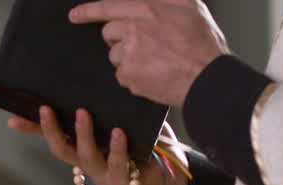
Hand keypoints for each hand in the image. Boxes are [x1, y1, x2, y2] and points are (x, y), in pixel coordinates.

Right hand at [8, 107, 188, 184]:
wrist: (170, 170)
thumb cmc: (143, 141)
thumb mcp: (121, 120)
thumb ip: (105, 109)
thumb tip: (89, 80)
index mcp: (83, 148)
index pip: (52, 138)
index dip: (32, 130)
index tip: (12, 119)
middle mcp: (88, 163)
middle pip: (62, 150)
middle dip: (52, 130)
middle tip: (46, 109)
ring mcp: (103, 174)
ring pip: (86, 156)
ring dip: (83, 135)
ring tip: (83, 115)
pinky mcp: (122, 181)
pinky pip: (118, 162)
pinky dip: (118, 147)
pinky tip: (119, 132)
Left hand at [70, 0, 228, 107]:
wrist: (207, 78)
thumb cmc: (203, 45)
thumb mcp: (190, 6)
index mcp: (148, 9)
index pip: (108, 7)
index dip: (88, 11)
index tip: (75, 15)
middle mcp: (134, 29)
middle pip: (109, 33)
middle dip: (120, 38)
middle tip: (142, 45)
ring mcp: (130, 54)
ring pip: (115, 55)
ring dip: (128, 58)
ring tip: (153, 62)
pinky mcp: (130, 76)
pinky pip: (121, 75)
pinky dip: (133, 77)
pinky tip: (152, 74)